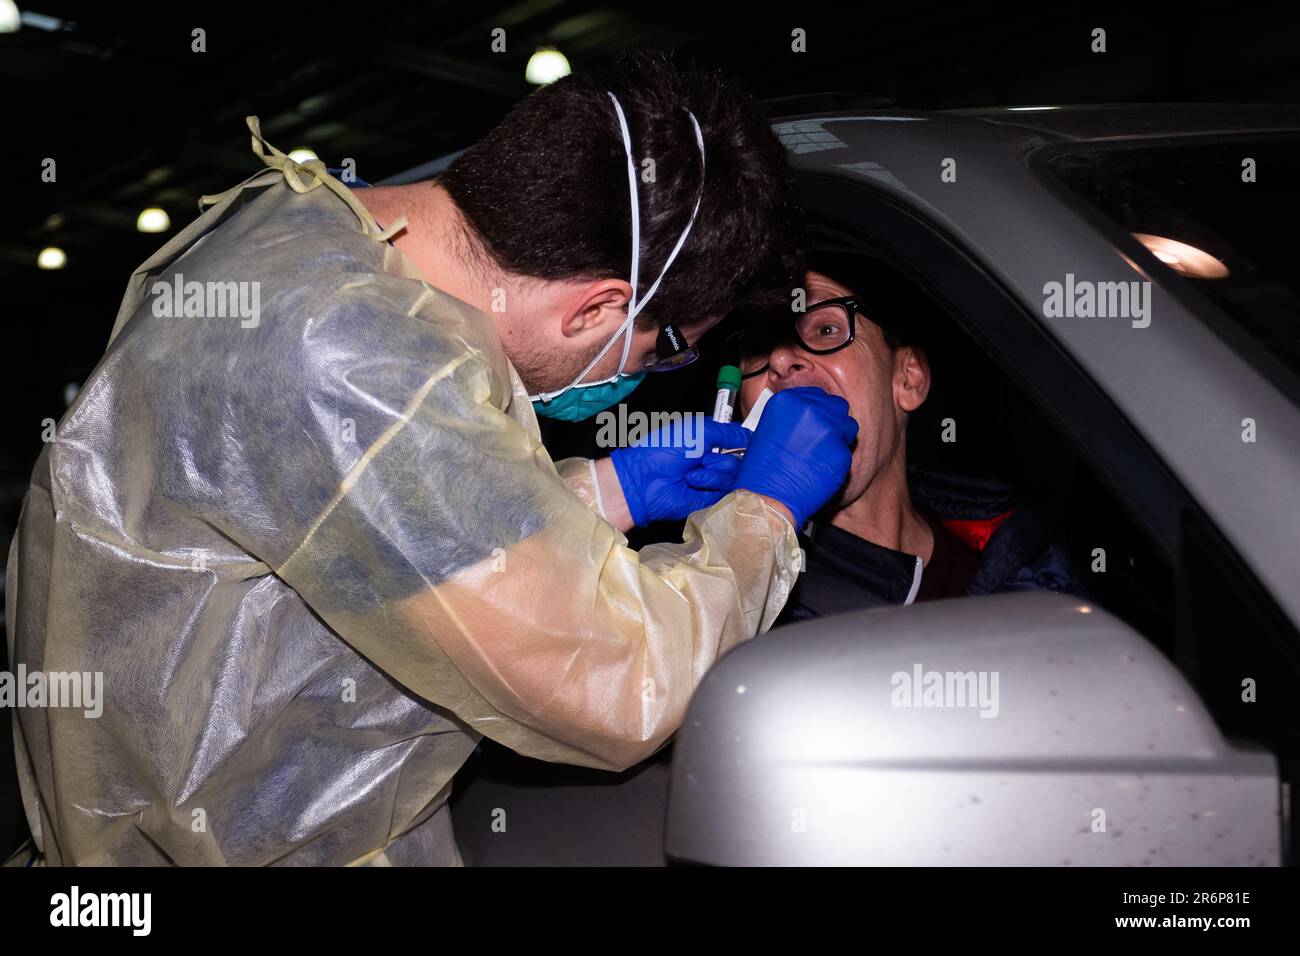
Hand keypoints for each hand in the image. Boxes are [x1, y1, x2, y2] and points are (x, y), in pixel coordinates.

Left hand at [610, 419, 751, 524]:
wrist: (644, 478)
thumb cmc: (664, 449)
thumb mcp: (700, 430)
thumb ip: (730, 432)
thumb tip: (752, 437)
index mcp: (711, 442)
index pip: (742, 442)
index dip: (747, 443)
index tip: (747, 442)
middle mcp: (714, 461)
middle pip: (744, 460)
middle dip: (725, 456)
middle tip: (704, 456)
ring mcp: (714, 481)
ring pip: (736, 474)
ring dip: (715, 469)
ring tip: (694, 470)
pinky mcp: (712, 500)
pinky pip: (726, 490)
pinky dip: (710, 482)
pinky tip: (693, 481)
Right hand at [734, 387, 857, 528]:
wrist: (767, 496)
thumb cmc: (761, 468)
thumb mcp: (767, 429)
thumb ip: (791, 415)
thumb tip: (807, 416)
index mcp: (789, 400)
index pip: (817, 396)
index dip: (817, 409)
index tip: (814, 421)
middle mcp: (810, 410)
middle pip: (837, 406)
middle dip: (832, 420)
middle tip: (822, 436)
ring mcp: (828, 431)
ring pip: (848, 426)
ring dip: (839, 437)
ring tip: (823, 452)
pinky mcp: (841, 452)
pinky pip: (847, 451)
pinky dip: (837, 459)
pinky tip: (821, 468)